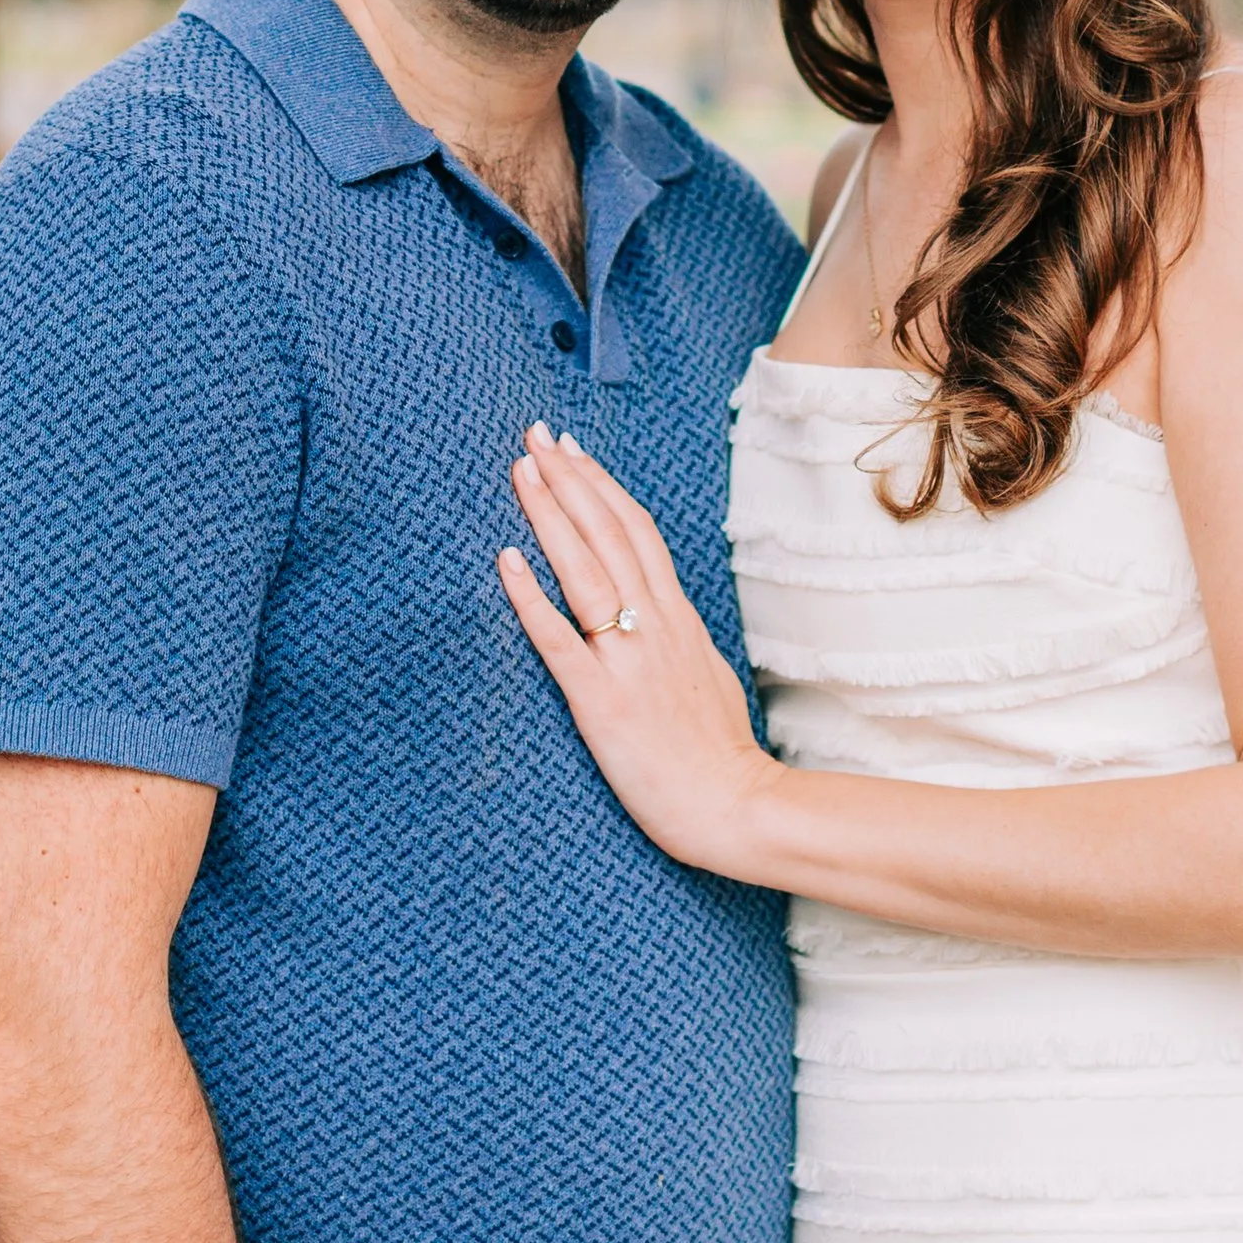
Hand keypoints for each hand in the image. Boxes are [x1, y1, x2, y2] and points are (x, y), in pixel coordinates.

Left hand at [499, 424, 776, 878]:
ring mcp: (628, 660)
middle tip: (533, 436)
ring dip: (550, 515)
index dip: (600, 485)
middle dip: (568, 479)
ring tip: (520, 472)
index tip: (571, 449)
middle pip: (608, 534)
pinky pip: (561, 640)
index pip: (636, 531)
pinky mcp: (601, 702)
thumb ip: (676, 633)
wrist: (737, 806)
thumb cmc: (719, 750)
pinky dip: (531, 596)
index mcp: (677, 617)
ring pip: (585, 570)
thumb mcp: (705, 670)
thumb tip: (658, 607)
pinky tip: (506, 560)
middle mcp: (654, 625)